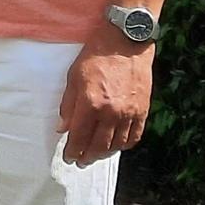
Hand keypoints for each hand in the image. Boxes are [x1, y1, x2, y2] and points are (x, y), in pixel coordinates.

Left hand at [57, 35, 153, 165]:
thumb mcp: (73, 77)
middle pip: (98, 146)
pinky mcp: (142, 111)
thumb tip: (63, 128)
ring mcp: (129, 113)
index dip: (72, 150)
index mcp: (90, 103)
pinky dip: (124, 145)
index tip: (68, 157)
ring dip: (105, 154)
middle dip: (87, 156)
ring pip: (117, 145)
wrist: (126, 42)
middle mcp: (111, 112)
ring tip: (96, 155)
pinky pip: (134, 136)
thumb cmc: (96, 56)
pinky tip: (116, 146)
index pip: (79, 136)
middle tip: (80, 161)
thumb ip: (68, 105)